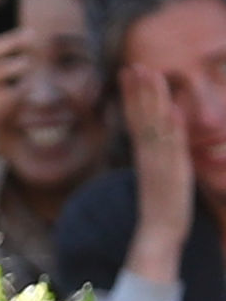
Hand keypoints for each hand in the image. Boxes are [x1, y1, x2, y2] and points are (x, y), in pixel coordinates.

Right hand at [120, 61, 194, 278]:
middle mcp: (149, 156)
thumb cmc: (161, 206)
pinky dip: (173, 130)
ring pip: (156, 126)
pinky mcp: (173, 175)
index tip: (127, 71)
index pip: (135, 118)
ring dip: (154, 101)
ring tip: (151, 77)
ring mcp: (160, 164)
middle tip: (134, 65)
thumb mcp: (158, 173)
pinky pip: (173, 149)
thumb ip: (157, 152)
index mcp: (144, 155)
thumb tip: (159, 130)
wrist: (158, 235)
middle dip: (139, 91)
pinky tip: (173, 111)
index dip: (131, 95)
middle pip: (142, 117)